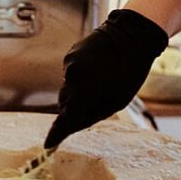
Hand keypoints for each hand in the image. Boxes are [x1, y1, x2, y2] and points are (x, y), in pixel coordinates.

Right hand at [44, 9, 168, 148]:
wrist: (132, 34)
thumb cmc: (130, 71)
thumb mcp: (116, 101)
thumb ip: (91, 115)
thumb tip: (72, 124)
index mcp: (84, 90)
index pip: (65, 118)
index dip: (57, 134)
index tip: (48, 145)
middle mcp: (71, 76)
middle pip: (65, 103)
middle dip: (75, 108)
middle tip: (96, 103)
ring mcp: (69, 63)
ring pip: (67, 88)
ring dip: (78, 91)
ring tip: (101, 83)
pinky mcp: (70, 54)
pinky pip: (71, 74)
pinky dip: (80, 77)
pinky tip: (97, 70)